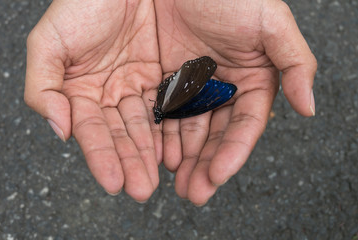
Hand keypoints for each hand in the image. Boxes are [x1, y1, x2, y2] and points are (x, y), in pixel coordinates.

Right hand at [24, 0, 161, 201]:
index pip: (91, 132)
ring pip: (144, 126)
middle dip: (130, 163)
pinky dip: (169, 128)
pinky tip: (174, 150)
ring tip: (159, 178)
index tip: (114, 183)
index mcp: (79, 91)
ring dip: (150, 153)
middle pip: (121, 134)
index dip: (102, 157)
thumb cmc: (82, 4)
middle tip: (142, 189)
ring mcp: (135, 86)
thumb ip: (44, 88)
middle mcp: (108, 94)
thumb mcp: (49, 43)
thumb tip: (59, 130)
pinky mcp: (159, 75)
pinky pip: (166, 106)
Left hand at [154, 0, 316, 204]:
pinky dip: (159, 135)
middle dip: (204, 165)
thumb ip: (296, 62)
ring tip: (173, 182)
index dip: (233, 152)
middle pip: (214, 136)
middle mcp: (222, 89)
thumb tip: (309, 107)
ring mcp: (191, 87)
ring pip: (186, 130)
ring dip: (181, 158)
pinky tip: (154, 154)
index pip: (244, 126)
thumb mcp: (270, 22)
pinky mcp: (163, 80)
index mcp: (251, 81)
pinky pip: (161, 113)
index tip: (218, 175)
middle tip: (193, 192)